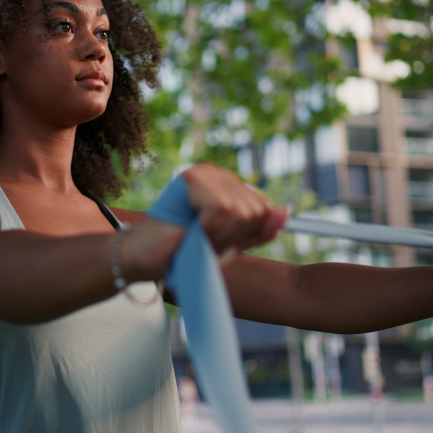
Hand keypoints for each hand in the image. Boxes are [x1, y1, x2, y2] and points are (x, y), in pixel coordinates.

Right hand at [120, 163, 285, 282]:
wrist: (146, 259)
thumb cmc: (184, 251)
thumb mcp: (231, 244)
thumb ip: (259, 230)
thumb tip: (286, 213)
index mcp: (226, 185)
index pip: (264, 206)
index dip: (247, 233)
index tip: (218, 240)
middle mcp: (216, 173)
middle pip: (257, 210)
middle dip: (234, 236)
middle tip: (205, 240)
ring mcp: (204, 173)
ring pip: (242, 211)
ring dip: (220, 234)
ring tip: (197, 236)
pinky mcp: (192, 179)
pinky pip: (224, 209)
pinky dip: (210, 229)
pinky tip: (191, 229)